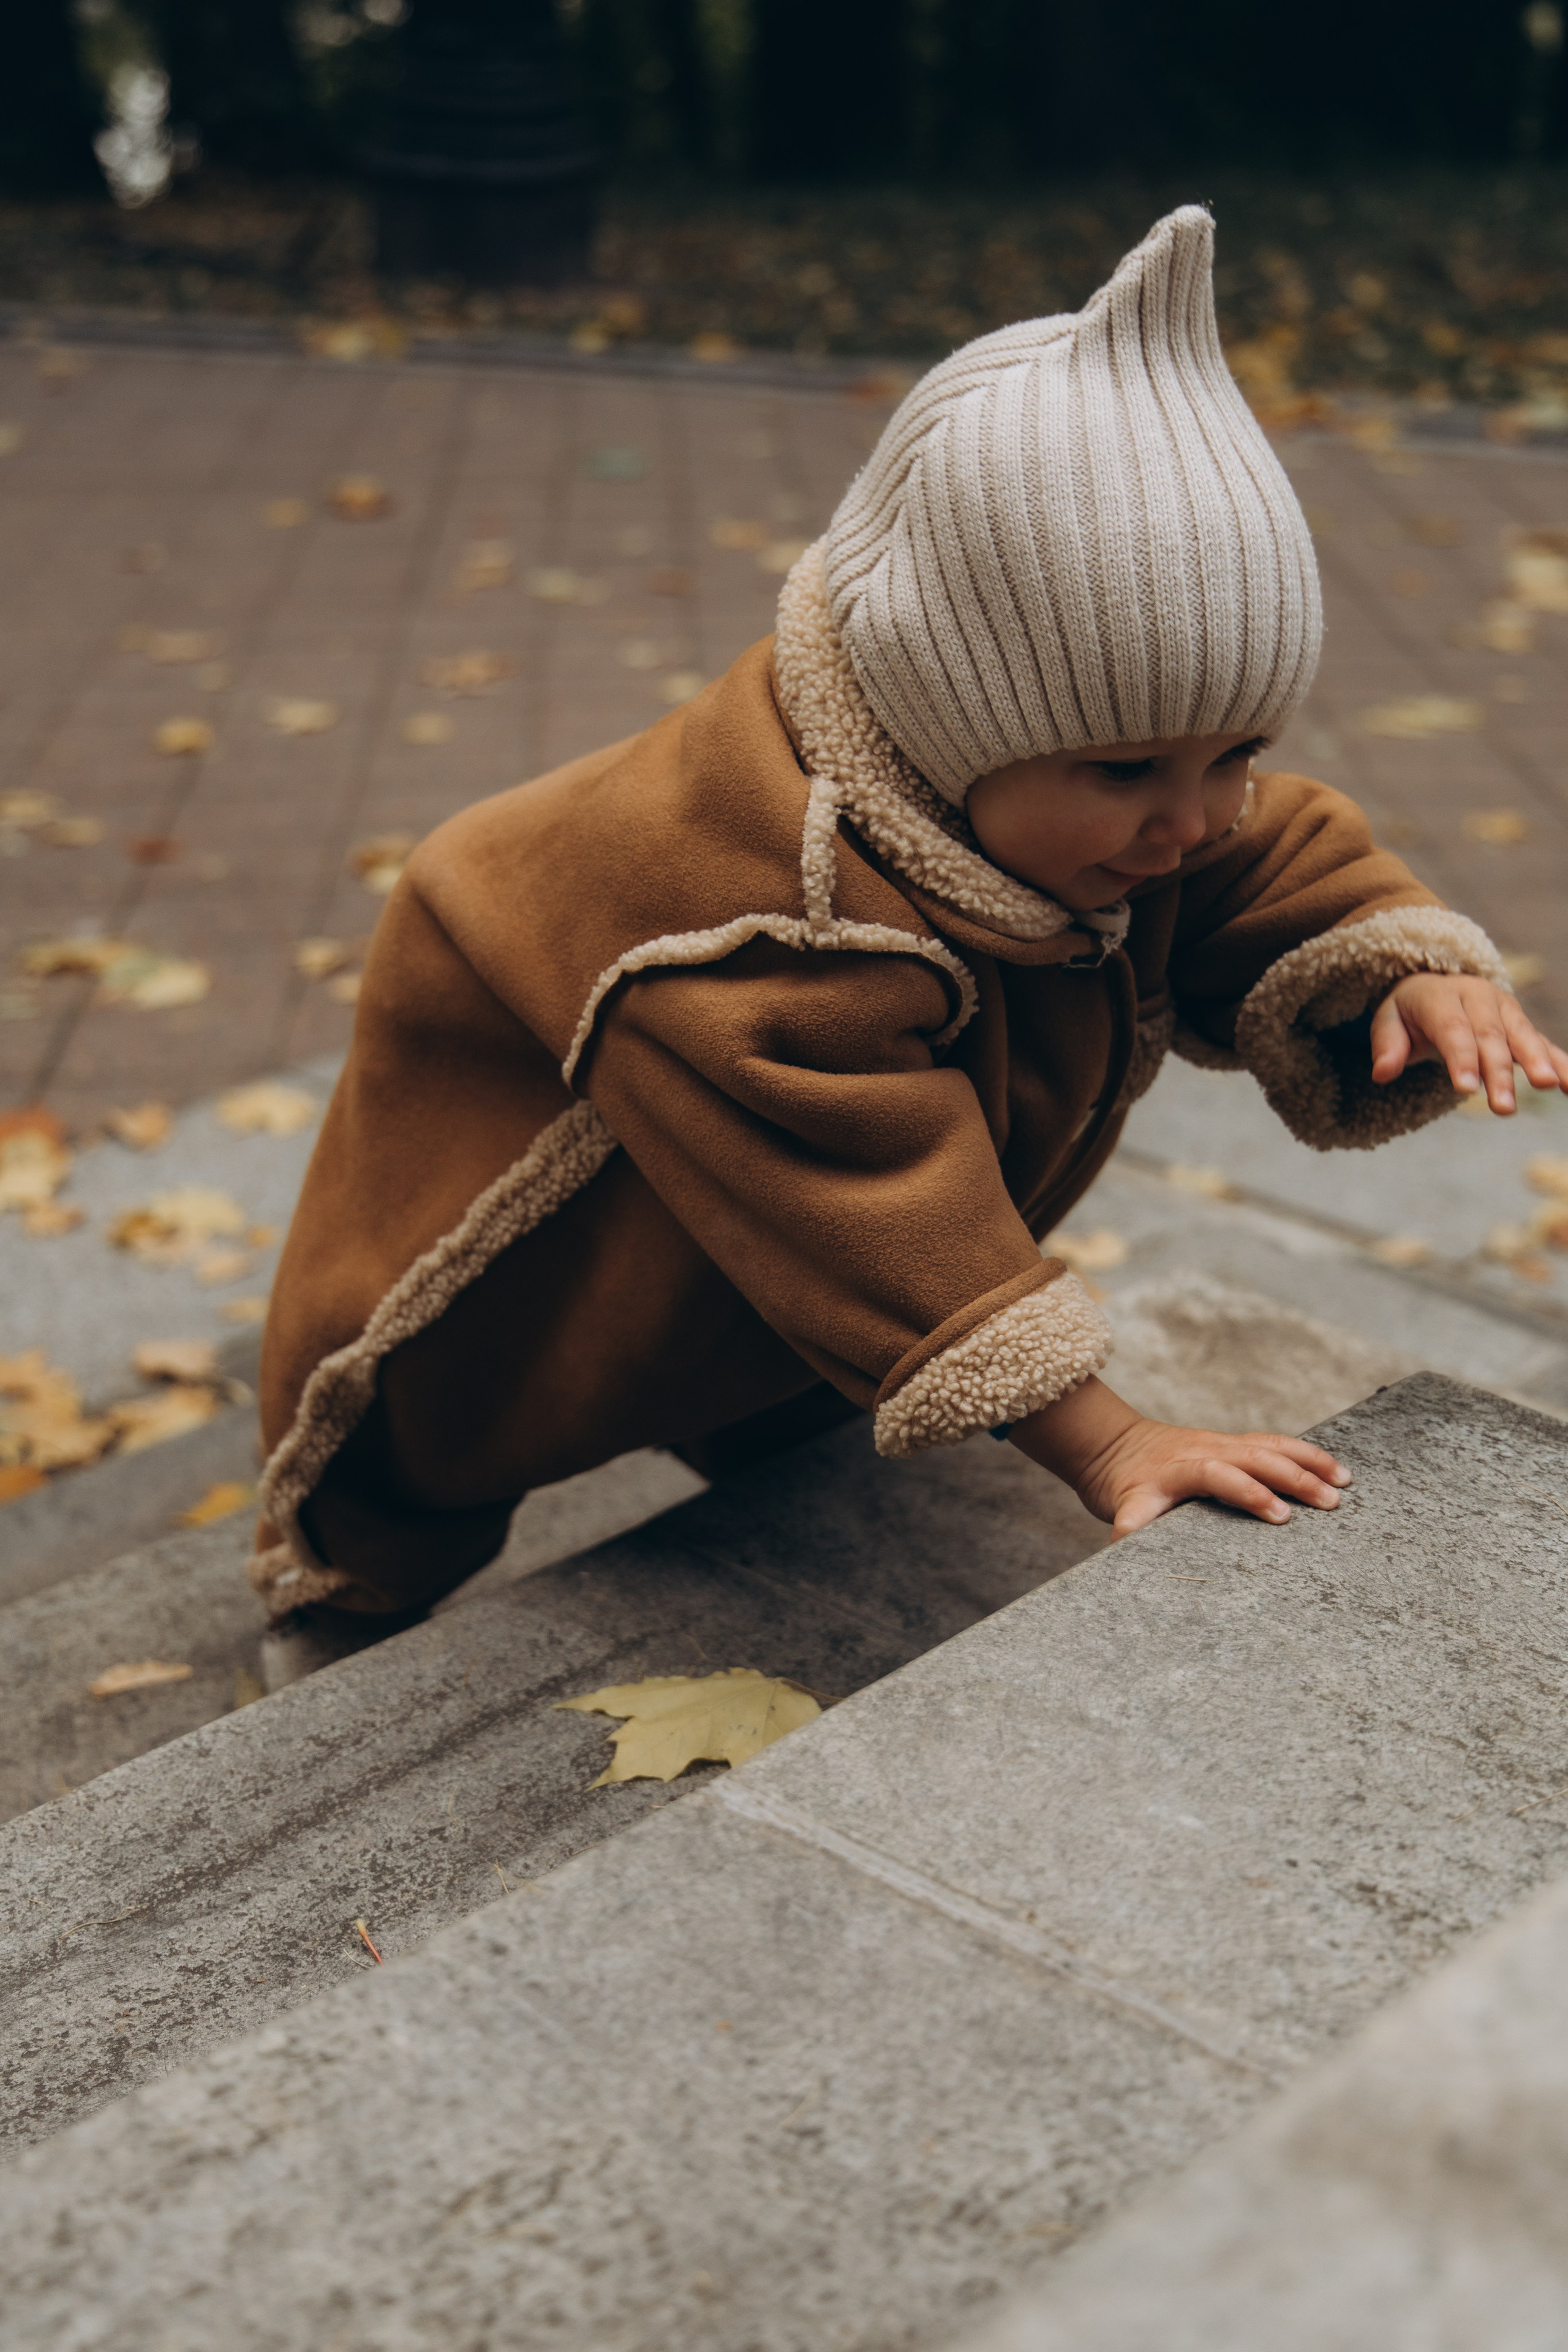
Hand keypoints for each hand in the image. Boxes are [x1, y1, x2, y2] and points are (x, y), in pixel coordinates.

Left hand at [1009, 1375, 1350, 1534]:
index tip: (1281, 1517)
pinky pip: (1276, 1443)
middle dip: (1296, 1478)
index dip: (1251, 1493)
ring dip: (1310, 1461)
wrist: (1117, 1447)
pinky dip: (1306, 1453)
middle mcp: (1209, 1449)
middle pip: (1259, 1456)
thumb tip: (1128, 1554)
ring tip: (1344, 1482)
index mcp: (1183, 1467)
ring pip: (1274, 1445)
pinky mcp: (1236, 1444)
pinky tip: (1334, 1469)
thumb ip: (1131, 1528)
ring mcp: (1225, 1442)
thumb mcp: (1125, 1508)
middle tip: (1331, 1503)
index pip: (1222, 1475)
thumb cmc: (1126, 1485)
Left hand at [1371, 973, 1567, 1114]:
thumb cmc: (1408, 1013)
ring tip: (1548, 1085)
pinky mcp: (1520, 1025)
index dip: (1461, 1058)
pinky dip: (1560, 1061)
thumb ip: (1386, 1046)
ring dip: (1536, 1062)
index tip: (1466, 1089)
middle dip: (1498, 1072)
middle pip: (1490, 1037)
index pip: (1452, 1030)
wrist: (1434, 986)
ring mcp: (1504, 1009)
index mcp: (1442, 995)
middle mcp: (1478, 997)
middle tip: (1503, 1108)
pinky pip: (1543, 1042)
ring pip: (1522, 1035)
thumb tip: (1382, 1073)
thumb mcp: (1388, 1021)